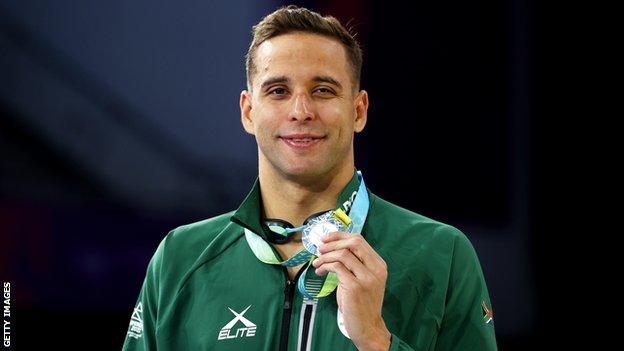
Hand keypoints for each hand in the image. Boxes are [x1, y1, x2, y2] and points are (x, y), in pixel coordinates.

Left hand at [312, 232, 390, 350]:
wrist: (368, 326)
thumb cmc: (362, 303)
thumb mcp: (363, 279)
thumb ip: (354, 263)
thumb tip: (332, 247)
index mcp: (379, 264)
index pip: (359, 240)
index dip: (340, 236)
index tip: (326, 238)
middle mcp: (376, 269)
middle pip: (353, 243)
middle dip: (333, 242)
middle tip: (320, 248)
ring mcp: (366, 277)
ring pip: (343, 254)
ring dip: (325, 256)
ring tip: (317, 263)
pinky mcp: (355, 287)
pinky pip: (336, 267)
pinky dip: (325, 266)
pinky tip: (320, 271)